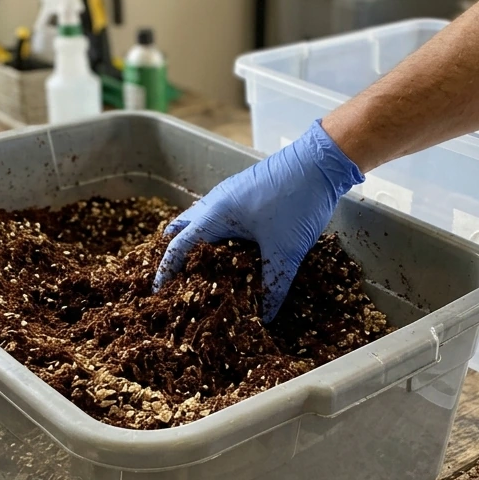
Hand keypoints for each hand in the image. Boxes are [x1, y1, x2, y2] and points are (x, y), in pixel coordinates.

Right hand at [154, 120, 363, 321]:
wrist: (320, 161)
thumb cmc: (298, 202)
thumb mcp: (286, 252)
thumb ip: (274, 287)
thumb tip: (266, 318)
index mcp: (215, 215)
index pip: (178, 247)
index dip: (167, 271)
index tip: (158, 292)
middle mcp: (215, 202)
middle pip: (181, 229)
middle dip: (174, 253)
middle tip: (176, 278)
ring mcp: (228, 193)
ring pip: (198, 219)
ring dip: (194, 240)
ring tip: (198, 266)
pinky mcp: (243, 191)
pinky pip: (215, 213)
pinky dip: (212, 231)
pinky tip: (228, 247)